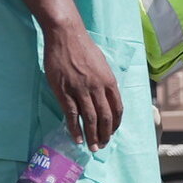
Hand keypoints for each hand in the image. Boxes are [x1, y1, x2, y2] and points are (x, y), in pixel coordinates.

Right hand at [42, 23, 122, 147]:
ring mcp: (80, 90)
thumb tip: (108, 97)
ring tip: (92, 147)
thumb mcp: (102, 64)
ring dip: (92, 136)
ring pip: (90, 119)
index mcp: (109, 81)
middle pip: (105, 117)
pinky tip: (77, 138)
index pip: (117, 108)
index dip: (116, 124)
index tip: (113, 132)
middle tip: (102, 146)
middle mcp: (97, 87)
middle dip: (105, 135)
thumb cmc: (84, 47)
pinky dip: (75, 129)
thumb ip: (105, 81)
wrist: (66, 35)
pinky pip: (72, 114)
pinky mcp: (64, 91)